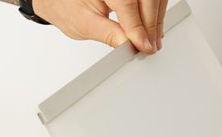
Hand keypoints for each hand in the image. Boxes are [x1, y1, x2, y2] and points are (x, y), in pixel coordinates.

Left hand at [33, 0, 167, 53]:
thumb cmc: (65, 6)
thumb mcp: (84, 24)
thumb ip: (109, 34)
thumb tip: (129, 44)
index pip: (128, 4)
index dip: (139, 27)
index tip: (145, 45)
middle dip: (151, 24)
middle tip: (151, 46)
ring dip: (156, 19)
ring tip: (153, 41)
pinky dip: (154, 11)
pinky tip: (153, 27)